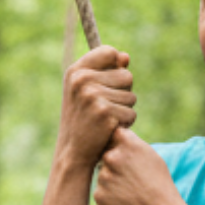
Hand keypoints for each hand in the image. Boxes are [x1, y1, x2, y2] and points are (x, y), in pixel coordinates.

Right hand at [56, 45, 137, 172]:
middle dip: (123, 93)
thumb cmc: (84, 119)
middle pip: (126, 75)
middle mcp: (82, 80)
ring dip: (124, 110)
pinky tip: (109, 129)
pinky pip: (131, 113)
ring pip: (131, 96)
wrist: (73, 152)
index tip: (107, 83)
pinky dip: (125, 123)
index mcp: (76, 71)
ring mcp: (93, 96)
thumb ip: (107, 71)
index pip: (110, 52)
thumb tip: (126, 57)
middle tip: (104, 108)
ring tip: (106, 119)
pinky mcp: (105, 113)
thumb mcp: (88, 91)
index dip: (116, 67)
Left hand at [94, 128, 180, 204]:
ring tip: (131, 192)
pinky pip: (102, 190)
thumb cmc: (160, 186)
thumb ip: (132, 145)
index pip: (114, 134)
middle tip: (132, 179)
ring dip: (113, 181)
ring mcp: (104, 176)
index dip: (120, 144)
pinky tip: (125, 201)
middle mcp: (113, 157)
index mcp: (129, 144)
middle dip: (115, 164)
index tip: (127, 154)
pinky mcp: (99, 194)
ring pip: (104, 174)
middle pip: (107, 155)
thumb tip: (117, 137)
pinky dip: (110, 196)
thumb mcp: (152, 158)